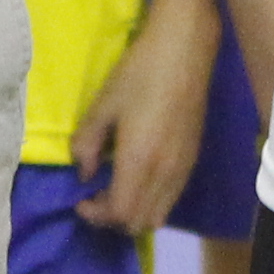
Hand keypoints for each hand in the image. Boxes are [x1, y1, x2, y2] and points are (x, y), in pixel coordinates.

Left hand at [69, 5, 213, 234]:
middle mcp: (164, 173)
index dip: (96, 215)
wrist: (184, 52)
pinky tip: (137, 176)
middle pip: (140, 222)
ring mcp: (182, 169)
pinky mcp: (192, 159)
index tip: (80, 199)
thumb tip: (84, 173)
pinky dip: (151, 201)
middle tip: (95, 197)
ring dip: (134, 212)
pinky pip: (171, 198)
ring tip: (115, 189)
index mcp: (139, 161)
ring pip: (159, 215)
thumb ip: (87, 145)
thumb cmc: (139, 74)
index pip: (120, 213)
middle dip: (113, 218)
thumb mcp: (101, 106)